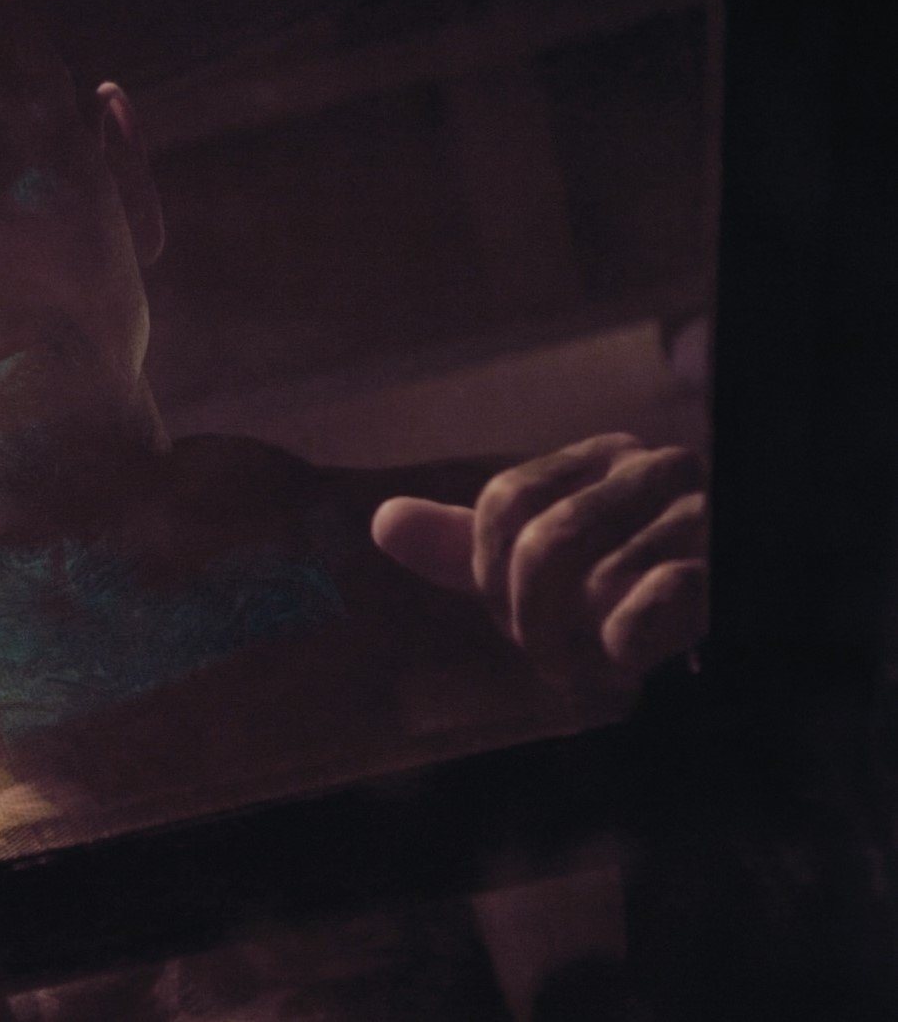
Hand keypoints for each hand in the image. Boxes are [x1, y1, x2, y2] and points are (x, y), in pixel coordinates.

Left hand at [371, 433, 707, 681]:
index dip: (490, 570)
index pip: (506, 500)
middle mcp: (657, 471)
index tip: (510, 615)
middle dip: (529, 619)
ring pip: (595, 578)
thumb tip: (385, 522)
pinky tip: (631, 662)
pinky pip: (654, 602)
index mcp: (605, 459)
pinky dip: (624, 647)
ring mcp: (704, 518)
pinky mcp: (733, 572)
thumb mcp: (553, 565)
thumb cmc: (640, 591)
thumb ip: (469, 544)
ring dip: (577, 648)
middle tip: (549, 660)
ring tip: (592, 669)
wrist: (744, 616)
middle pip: (543, 540)